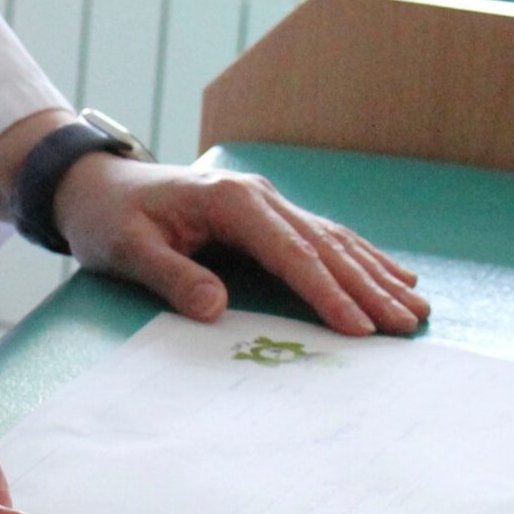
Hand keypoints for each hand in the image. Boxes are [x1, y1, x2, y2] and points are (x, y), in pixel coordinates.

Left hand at [54, 154, 428, 334]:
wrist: (97, 185)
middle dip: (369, 289)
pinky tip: (395, 275)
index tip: (359, 328)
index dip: (327, 293)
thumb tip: (216, 308)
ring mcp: (268, 202)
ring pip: (334, 241)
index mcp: (230, 202)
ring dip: (376, 275)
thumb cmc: (110, 218)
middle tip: (408, 326)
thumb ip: (171, 277)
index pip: (290, 253)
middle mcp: (259, 196)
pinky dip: (362, 258)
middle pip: (325, 246)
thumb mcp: (127, 249)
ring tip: (417, 308)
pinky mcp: (268, 213)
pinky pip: (325, 237)